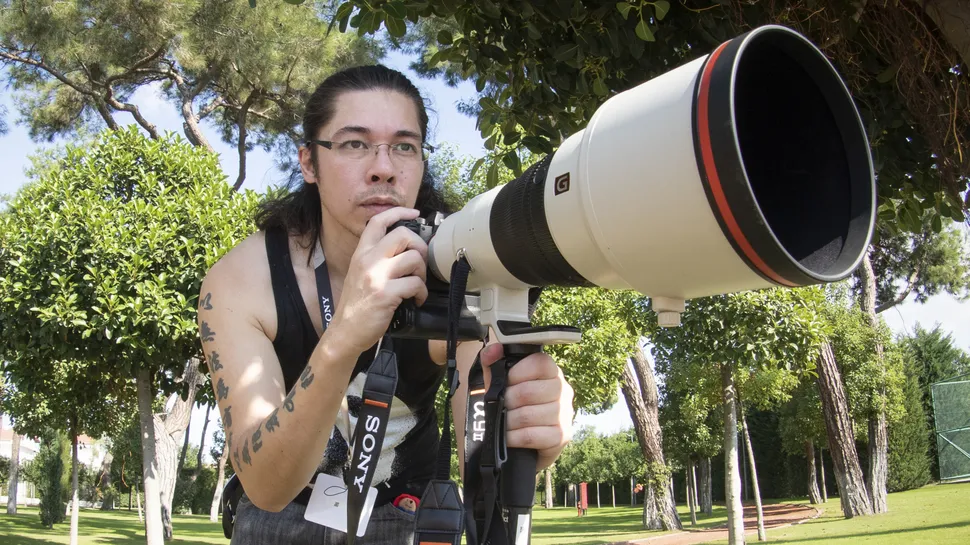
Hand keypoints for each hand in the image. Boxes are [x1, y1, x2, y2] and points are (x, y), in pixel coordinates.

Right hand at [329, 207, 428, 354]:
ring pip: (414, 258)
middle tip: (420, 262)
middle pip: (403, 235)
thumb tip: (406, 248)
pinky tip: (416, 300)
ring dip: (422, 272)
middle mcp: (368, 260)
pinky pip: (415, 284)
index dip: (399, 212)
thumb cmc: (357, 304)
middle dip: (420, 246)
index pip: (378, 221)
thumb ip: (377, 258)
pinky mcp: (385, 294)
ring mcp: (376, 276)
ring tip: (417, 285)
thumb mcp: (360, 273)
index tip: (415, 214)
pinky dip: (421, 293)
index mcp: (361, 253)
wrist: (345, 331)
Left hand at [479, 343, 574, 470]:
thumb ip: (494, 364)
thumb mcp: (503, 384)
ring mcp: (565, 414)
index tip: (507, 381)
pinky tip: (509, 437)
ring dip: (508, 422)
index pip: (540, 363)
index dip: (517, 372)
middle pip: (529, 391)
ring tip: (504, 423)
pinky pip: (530, 435)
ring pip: (527, 415)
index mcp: (552, 373)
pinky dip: (513, 437)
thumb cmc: (516, 409)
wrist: (527, 445)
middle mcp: (563, 391)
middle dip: (507, 401)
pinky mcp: (562, 436)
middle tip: (502, 407)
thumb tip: (493, 350)